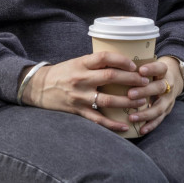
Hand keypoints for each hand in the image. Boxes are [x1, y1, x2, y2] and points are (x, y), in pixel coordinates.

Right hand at [19, 52, 151, 132]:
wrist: (38, 87)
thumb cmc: (62, 73)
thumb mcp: (76, 62)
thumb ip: (95, 63)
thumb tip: (120, 63)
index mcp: (81, 63)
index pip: (104, 58)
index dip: (122, 60)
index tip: (135, 65)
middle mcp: (81, 78)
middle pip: (110, 77)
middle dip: (131, 79)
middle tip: (145, 82)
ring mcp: (79, 96)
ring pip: (107, 99)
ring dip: (127, 101)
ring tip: (141, 101)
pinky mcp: (78, 111)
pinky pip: (98, 119)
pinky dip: (112, 124)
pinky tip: (125, 126)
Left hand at [126, 56, 183, 134]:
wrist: (172, 79)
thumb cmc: (152, 72)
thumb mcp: (149, 65)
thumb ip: (135, 66)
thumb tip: (111, 61)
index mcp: (163, 71)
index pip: (160, 68)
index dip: (151, 69)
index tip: (140, 70)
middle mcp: (168, 85)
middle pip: (159, 88)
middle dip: (144, 91)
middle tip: (130, 94)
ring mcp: (168, 99)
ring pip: (159, 107)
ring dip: (145, 113)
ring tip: (131, 117)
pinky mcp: (166, 111)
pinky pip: (159, 120)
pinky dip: (150, 125)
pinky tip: (141, 130)